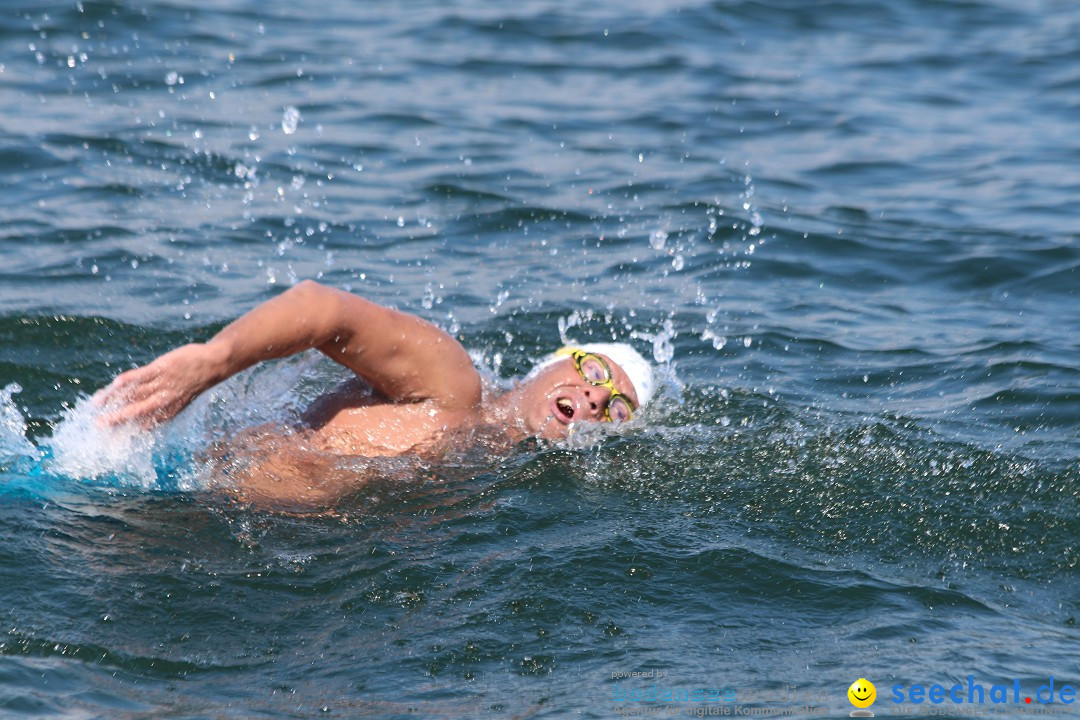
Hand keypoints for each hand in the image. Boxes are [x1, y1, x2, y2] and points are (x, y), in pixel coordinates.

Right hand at [93, 343, 220, 427]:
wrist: (213, 364)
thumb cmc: (193, 383)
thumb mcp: (179, 402)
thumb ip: (160, 409)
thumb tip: (139, 417)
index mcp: (168, 413)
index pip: (142, 425)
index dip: (125, 431)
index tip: (109, 438)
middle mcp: (164, 401)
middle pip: (135, 412)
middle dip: (116, 420)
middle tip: (98, 426)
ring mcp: (162, 384)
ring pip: (134, 393)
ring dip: (114, 398)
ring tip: (97, 404)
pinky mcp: (161, 368)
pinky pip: (141, 375)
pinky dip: (127, 380)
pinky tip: (114, 384)